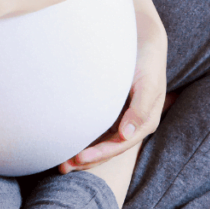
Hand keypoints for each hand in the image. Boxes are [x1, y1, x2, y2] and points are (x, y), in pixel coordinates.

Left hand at [59, 12, 173, 172]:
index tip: (79, 157)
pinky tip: (66, 146)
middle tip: (63, 166)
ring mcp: (122, 121)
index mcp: (144, 122)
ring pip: (101, 144)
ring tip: (61, 164)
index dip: (100, 154)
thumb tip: (126, 135)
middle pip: (108, 149)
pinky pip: (96, 133)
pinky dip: (83, 141)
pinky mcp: (111, 114)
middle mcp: (133, 126)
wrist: (144, 42)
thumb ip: (140, 108)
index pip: (120, 145)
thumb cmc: (146, 61)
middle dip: (87, 160)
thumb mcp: (148, 82)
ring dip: (82, 155)